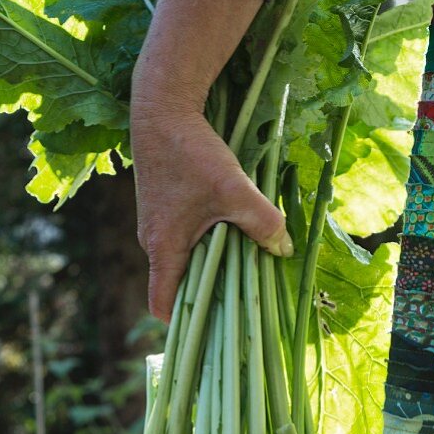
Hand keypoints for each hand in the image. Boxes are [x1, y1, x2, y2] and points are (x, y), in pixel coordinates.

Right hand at [131, 103, 292, 321]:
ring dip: (206, 267)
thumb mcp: (235, 189)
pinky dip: (202, 245)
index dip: (185, 323)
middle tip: (239, 298)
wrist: (161, 107)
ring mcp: (153, 226)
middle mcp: (151, 243)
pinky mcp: (160, 210)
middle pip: (176, 285)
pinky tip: (227, 232)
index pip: (163, 305)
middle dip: (205, 295)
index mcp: (163, 248)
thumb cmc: (192, 152)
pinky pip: (180, 241)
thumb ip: (263, 223)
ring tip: (239, 263)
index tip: (213, 326)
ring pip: (180, 261)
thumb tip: (283, 250)